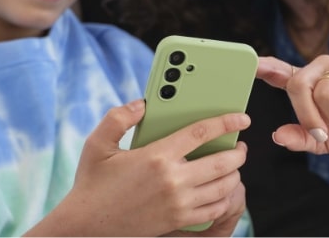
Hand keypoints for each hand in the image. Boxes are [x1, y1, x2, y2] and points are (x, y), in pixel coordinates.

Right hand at [30, 100, 249, 235]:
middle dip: (238, 152)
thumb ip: (119, 118)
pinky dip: (224, 199)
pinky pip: (213, 211)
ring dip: (234, 175)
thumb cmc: (92, 183)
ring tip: (234, 166)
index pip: (201, 133)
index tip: (241, 118)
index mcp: (156, 156)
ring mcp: (178, 203)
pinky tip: (221, 191)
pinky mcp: (177, 221)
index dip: (225, 122)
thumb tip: (142, 104)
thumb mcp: (97, 144)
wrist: (87, 225)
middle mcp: (172, 180)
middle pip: (221, 163)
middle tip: (240, 145)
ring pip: (222, 187)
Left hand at [257, 55, 328, 153]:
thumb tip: (278, 135)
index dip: (266, 67)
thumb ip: (302, 138)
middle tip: (323, 131)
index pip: (282, 71)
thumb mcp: (326, 141)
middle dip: (308, 115)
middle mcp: (322, 68)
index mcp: (309, 83)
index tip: (252, 64)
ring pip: (324, 90)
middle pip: (298, 84)